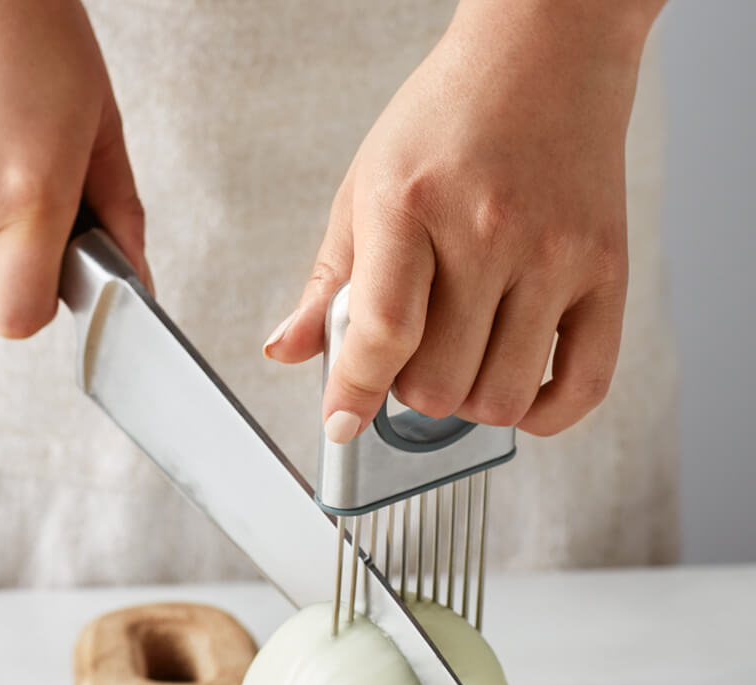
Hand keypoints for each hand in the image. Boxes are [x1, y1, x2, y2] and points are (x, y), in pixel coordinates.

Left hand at [264, 0, 662, 439]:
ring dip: (470, 401)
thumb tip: (287, 351)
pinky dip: (543, 414)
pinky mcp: (607, 270)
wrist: (547, 51)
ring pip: (500, 398)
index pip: (384, 334)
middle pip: (438, 385)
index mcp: (411, 205)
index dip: (354, 395)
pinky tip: (518, 390)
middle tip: (413, 355)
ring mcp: (554, 254)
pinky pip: (582, 386)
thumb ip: (328, 282)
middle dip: (410, 390)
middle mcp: (489, 230)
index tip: (341, 423)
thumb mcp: (366, 187)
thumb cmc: (449, 120)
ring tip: (463, 359)